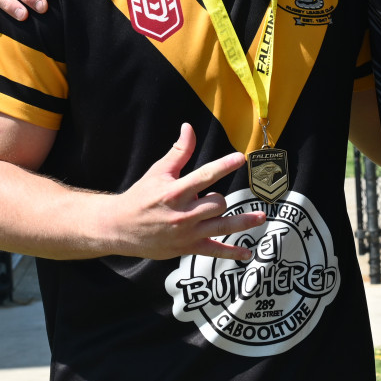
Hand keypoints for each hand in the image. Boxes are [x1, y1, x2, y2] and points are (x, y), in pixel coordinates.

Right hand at [98, 124, 266, 260]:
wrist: (119, 227)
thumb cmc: (140, 196)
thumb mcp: (157, 172)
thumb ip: (178, 152)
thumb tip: (188, 127)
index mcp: (174, 192)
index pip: (203, 176)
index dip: (223, 166)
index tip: (240, 158)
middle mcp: (182, 214)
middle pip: (216, 204)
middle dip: (220, 199)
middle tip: (210, 199)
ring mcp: (186, 233)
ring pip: (221, 227)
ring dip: (243, 222)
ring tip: (261, 217)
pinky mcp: (186, 248)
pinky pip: (213, 251)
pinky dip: (231, 253)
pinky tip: (247, 253)